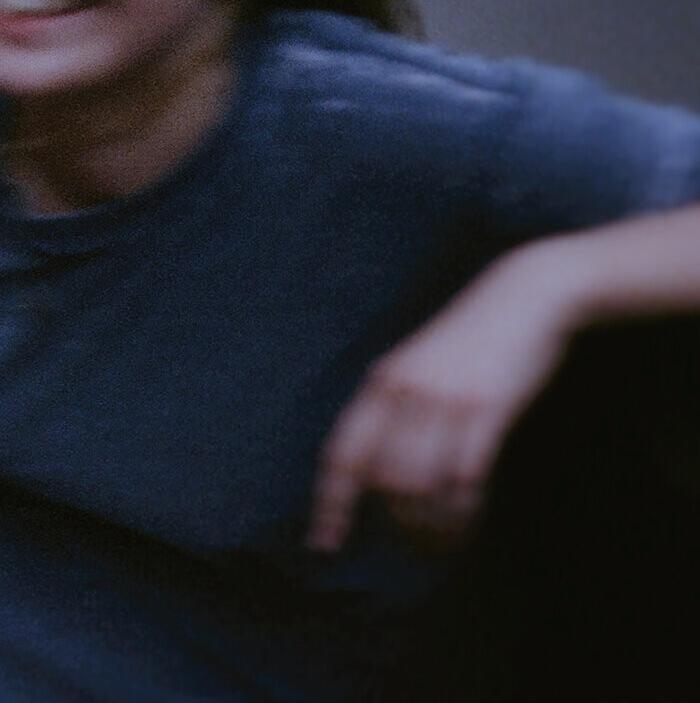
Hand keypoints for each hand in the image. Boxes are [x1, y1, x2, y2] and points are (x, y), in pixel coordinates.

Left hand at [307, 246, 582, 550]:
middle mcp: (403, 390)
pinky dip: (463, 509)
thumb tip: (385, 476)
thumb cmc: (472, 341)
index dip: (330, 501)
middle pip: (382, 477)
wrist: (524, 298)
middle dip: (395, 524)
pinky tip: (466, 522)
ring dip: (429, 525)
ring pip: (420, 482)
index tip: (324, 543)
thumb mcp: (420, 367)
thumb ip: (399, 411)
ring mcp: (443, 397)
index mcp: (380, 383)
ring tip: (440, 546)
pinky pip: (464, 474)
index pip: (341, 452)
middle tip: (413, 551)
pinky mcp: (485, 407)